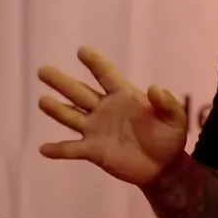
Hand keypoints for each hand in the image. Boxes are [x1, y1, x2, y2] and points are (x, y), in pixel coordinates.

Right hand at [36, 46, 187, 187]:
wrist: (163, 167)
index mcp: (123, 95)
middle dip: (61, 82)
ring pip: (72, 116)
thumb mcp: (174, 119)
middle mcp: (105, 109)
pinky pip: (72, 149)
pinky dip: (58, 150)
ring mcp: (96, 129)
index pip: (106, 75)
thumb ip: (166, 104)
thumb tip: (155, 88)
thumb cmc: (169, 137)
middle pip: (79, 92)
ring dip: (57, 109)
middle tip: (42, 70)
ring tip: (42, 101)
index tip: (82, 51)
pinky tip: (43, 149)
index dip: (95, 63)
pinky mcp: (93, 151)